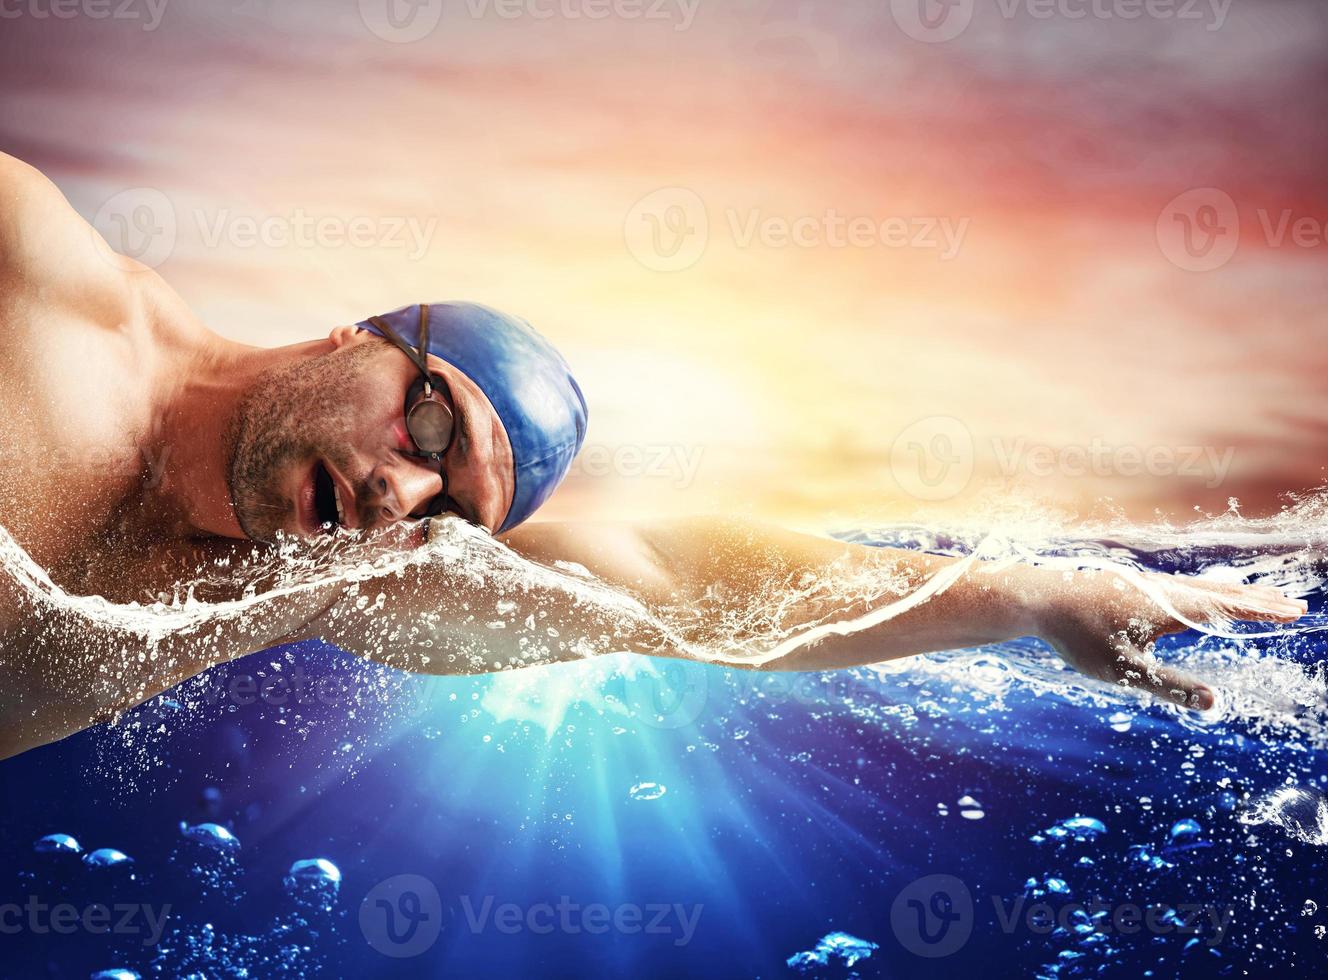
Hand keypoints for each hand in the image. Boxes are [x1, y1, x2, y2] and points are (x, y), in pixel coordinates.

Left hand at [1035, 569, 1306, 710]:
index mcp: (1169, 606)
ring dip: (1230, 591)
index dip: (1262, 610)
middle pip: (1219, 592)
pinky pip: (1177, 585)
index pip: (1228, 607)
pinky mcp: (1127, 583)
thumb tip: (1216, 705)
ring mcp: (1144, 582)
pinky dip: (1202, 589)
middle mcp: (1162, 588)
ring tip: (1254, 595)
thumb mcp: (1126, 670)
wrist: (1035, 596)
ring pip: (1198, 586)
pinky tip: (1196, 596)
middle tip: (1291, 602)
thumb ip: (1171, 688)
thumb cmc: (1078, 635)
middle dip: (1255, 598)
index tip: (1295, 609)